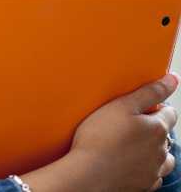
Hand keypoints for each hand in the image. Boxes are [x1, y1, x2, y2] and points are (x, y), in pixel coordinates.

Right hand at [65, 73, 178, 191]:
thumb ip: (149, 92)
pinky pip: (153, 176)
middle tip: (129, 124)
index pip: (169, 113)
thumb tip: (173, 79)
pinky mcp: (143, 185)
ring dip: (154, 151)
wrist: (87, 174)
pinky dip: (146, 169)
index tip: (140, 106)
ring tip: (133, 146)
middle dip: (153, 128)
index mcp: (157, 128)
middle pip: (165, 134)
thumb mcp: (121, 106)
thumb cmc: (99, 138)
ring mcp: (153, 170)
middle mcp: (160, 150)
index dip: (157, 106)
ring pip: (164, 158)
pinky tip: (131, 164)